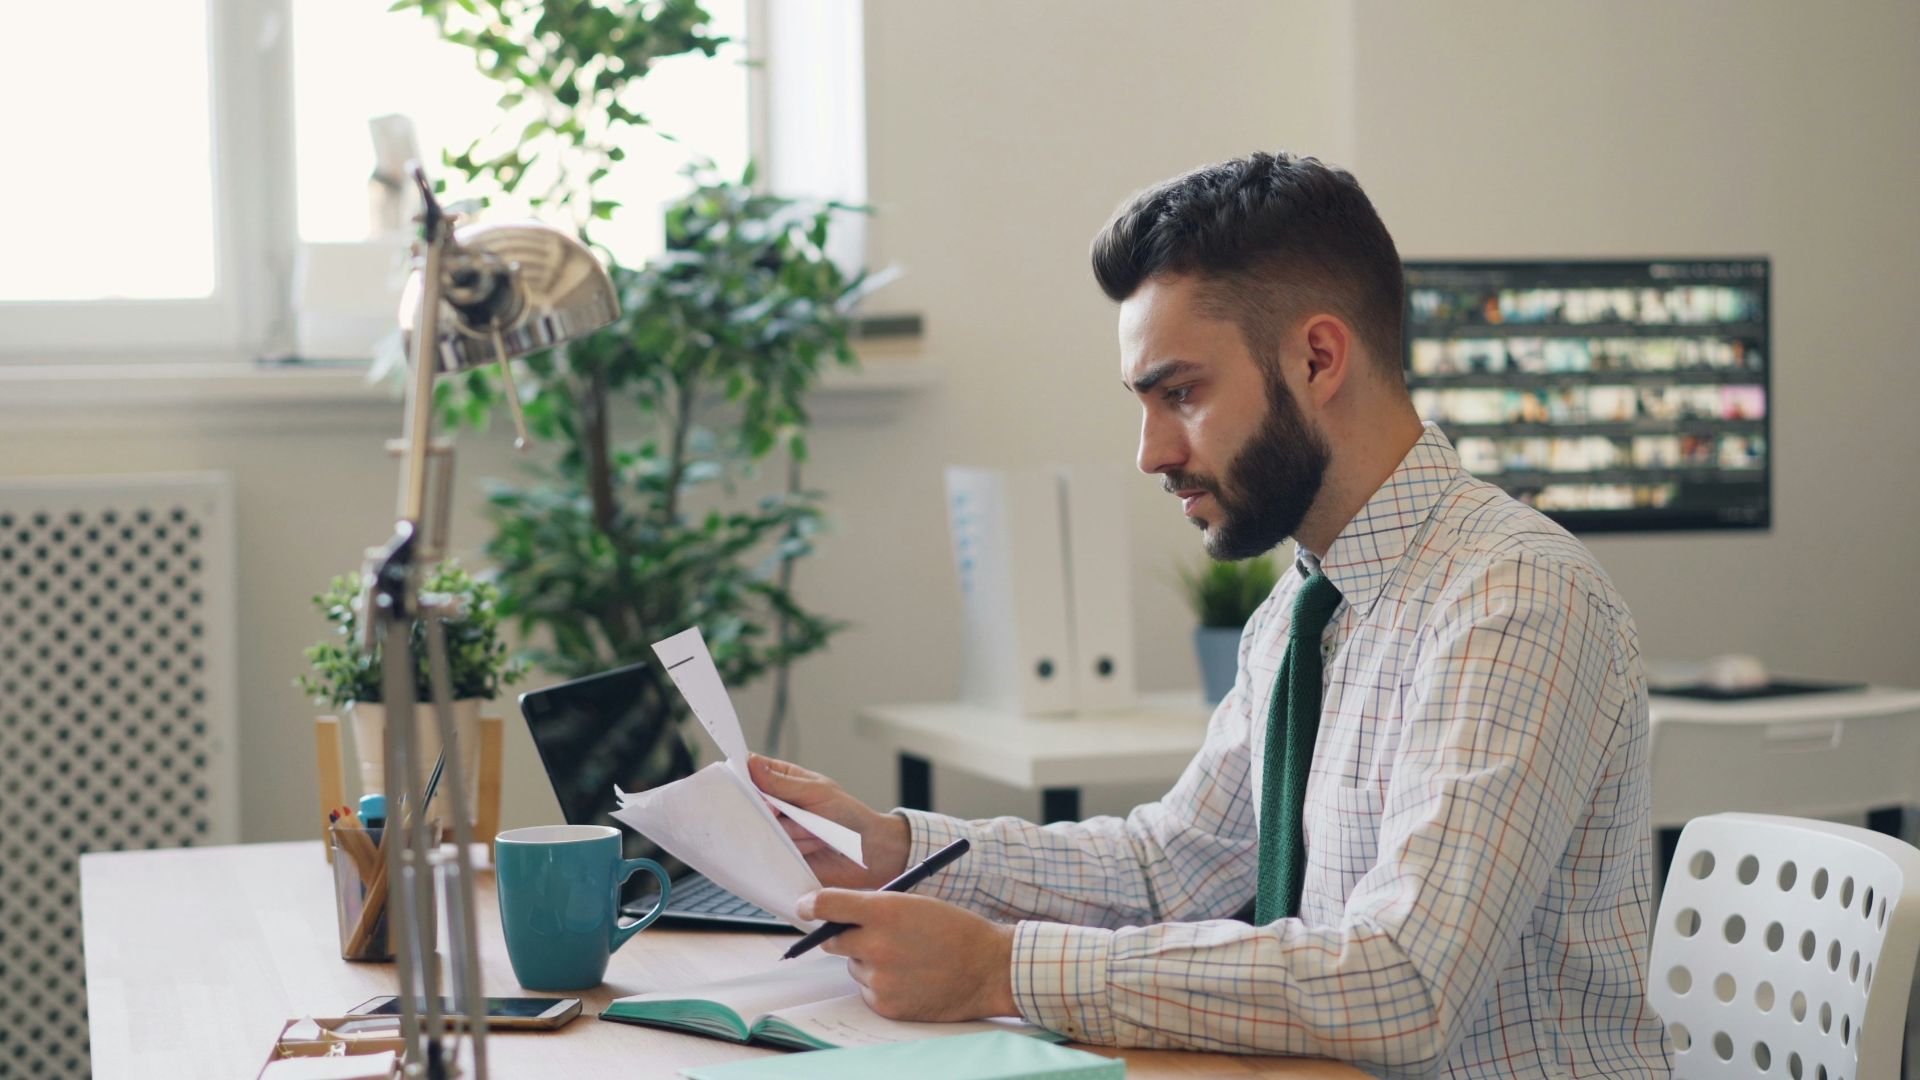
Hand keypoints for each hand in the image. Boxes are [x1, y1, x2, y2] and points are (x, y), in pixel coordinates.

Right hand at [749, 754, 910, 888]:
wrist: (867, 852)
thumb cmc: (847, 815)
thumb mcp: (816, 792)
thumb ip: (782, 783)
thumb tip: (752, 764)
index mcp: (784, 780)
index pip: (752, 771)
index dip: (743, 775)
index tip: (744, 782)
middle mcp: (776, 805)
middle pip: (750, 803)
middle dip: (773, 810)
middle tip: (788, 812)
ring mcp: (777, 830)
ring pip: (764, 828)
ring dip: (794, 832)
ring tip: (816, 832)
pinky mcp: (780, 854)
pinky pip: (773, 851)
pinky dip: (796, 848)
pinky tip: (814, 847)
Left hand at [797, 889, 1016, 1020]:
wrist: (988, 969)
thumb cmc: (955, 930)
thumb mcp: (915, 903)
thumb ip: (875, 907)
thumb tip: (838, 914)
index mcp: (885, 911)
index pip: (828, 904)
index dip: (810, 905)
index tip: (804, 906)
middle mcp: (876, 945)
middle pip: (833, 939)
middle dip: (844, 935)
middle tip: (868, 935)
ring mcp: (880, 978)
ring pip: (854, 967)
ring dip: (869, 961)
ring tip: (907, 958)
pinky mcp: (885, 1004)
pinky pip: (868, 990)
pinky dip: (882, 984)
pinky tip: (910, 978)